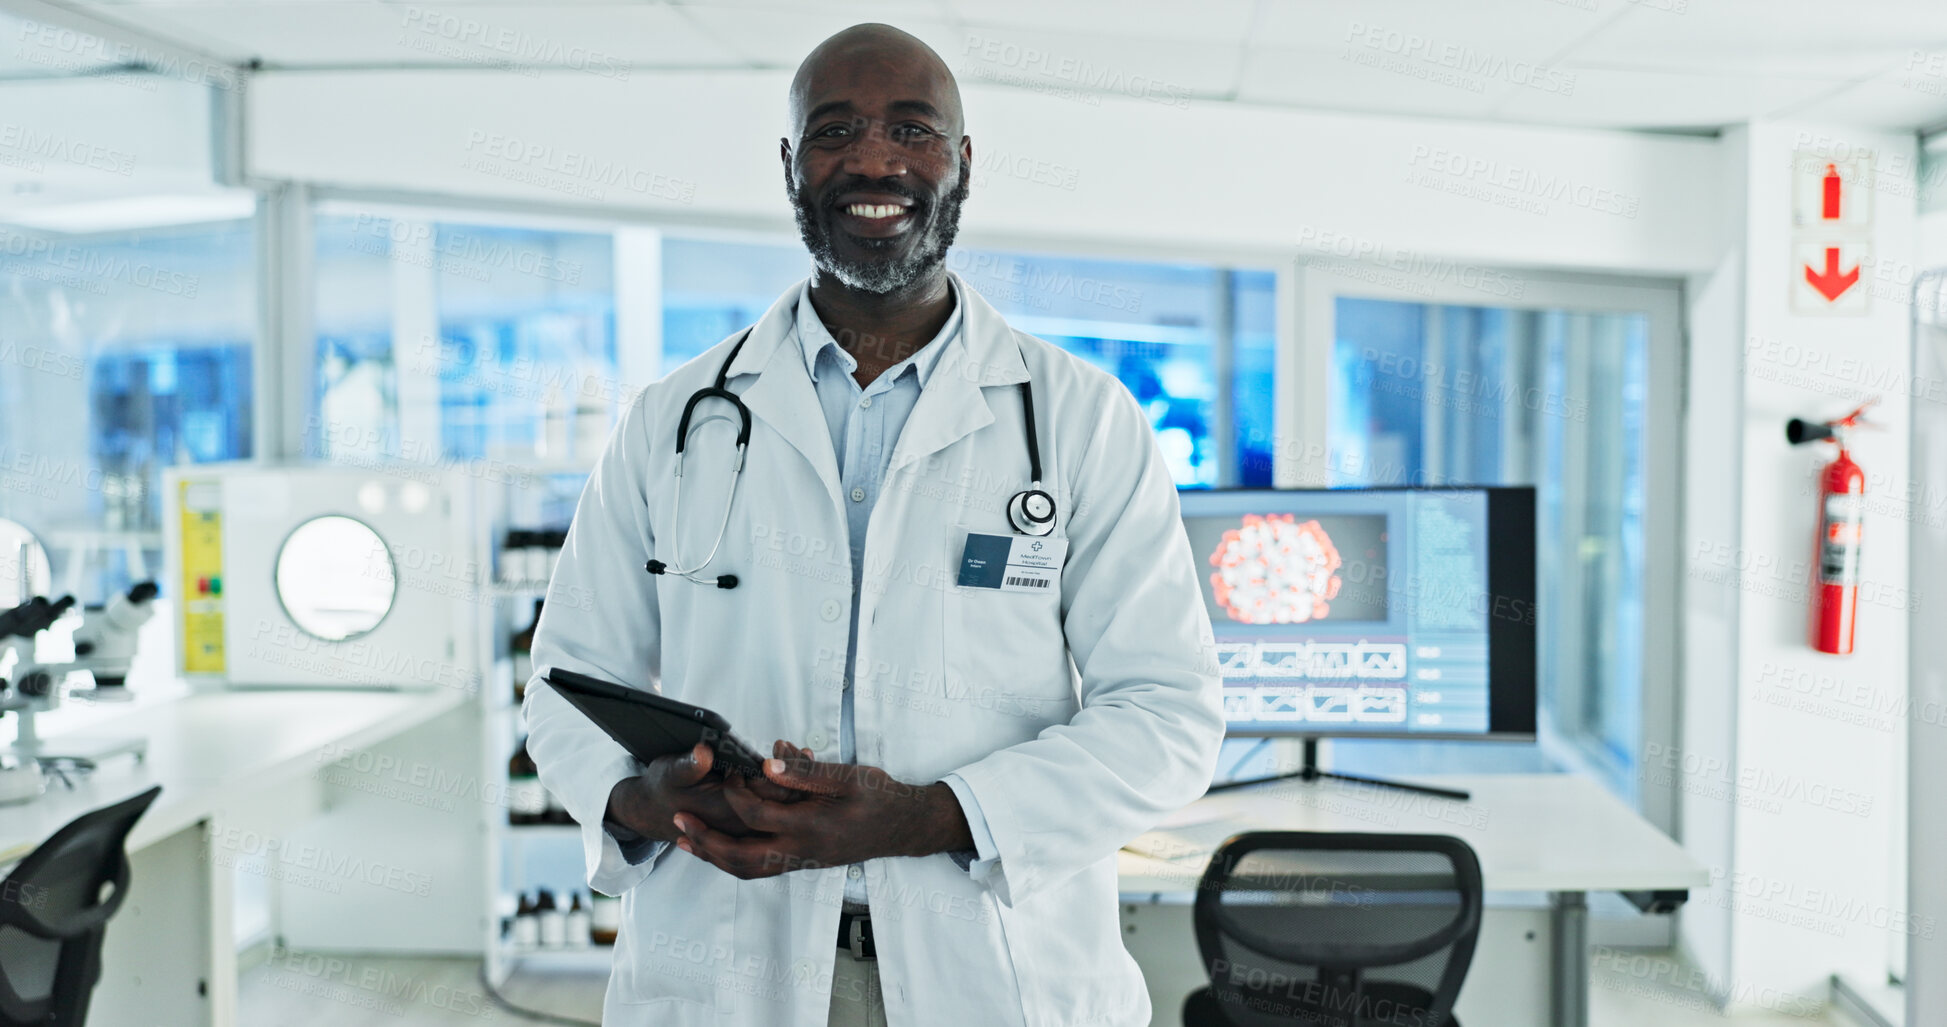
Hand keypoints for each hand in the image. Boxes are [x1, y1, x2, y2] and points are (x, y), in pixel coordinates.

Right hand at [607, 740, 807, 842]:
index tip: (783, 748)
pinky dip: (785, 793)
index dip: (779, 770)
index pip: (768, 794)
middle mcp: (740, 828)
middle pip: (782, 804)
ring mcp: (745, 833)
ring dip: (794, 786)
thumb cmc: (665, 788)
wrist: (655, 812)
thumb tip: (704, 753)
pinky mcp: (746, 830)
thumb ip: (689, 765)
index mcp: (726, 812)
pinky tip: (787, 772)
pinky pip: (776, 815)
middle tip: (797, 750)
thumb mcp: (670, 771)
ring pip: (782, 812)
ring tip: (798, 757)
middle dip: (794, 775)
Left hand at [670, 744, 974, 878]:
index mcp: (811, 826)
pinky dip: (735, 860)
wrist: (905, 827)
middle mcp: (802, 851)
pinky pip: (761, 869)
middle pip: (741, 857)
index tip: (727, 772)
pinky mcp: (804, 863)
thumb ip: (806, 772)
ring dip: (714, 856)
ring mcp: (802, 862)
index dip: (736, 792)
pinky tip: (721, 847)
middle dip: (706, 841)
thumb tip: (769, 761)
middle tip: (678, 822)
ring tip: (687, 840)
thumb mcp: (849, 776)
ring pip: (748, 870)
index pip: (757, 813)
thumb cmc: (880, 797)